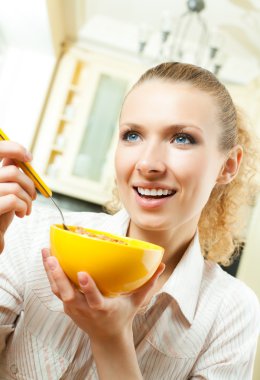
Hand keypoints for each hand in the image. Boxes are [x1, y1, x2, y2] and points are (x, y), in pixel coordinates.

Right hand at [0, 140, 35, 251]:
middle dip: (30, 184)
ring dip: (28, 199)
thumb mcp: (3, 190)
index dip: (14, 149)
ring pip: (16, 187)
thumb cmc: (0, 213)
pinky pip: (14, 200)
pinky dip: (24, 207)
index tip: (28, 158)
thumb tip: (17, 158)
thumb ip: (6, 173)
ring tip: (26, 208)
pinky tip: (22, 214)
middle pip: (13, 171)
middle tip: (33, 196)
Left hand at [42, 248, 164, 341]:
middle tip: (53, 258)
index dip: (87, 288)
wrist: (107, 336)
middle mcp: (85, 310)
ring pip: (58, 291)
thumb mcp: (136, 302)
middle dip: (59, 276)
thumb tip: (162, 265)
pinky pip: (56, 290)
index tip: (82, 273)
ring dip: (50, 273)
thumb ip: (148, 284)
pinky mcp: (67, 306)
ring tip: (46, 252)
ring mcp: (73, 309)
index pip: (93, 300)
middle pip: (67, 294)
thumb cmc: (122, 315)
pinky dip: (50, 275)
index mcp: (103, 309)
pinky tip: (48, 258)